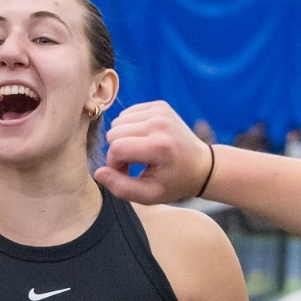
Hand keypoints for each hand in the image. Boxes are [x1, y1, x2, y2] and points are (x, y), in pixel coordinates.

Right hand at [94, 101, 215, 204]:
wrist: (201, 165)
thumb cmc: (174, 183)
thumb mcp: (149, 195)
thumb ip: (121, 188)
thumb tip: (98, 173)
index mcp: (159, 146)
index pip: (116, 148)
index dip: (114, 164)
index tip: (126, 173)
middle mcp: (159, 123)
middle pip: (114, 133)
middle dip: (118, 151)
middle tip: (133, 164)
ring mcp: (160, 111)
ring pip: (118, 122)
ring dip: (123, 139)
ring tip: (139, 152)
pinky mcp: (159, 105)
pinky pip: (127, 114)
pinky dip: (130, 128)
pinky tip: (143, 140)